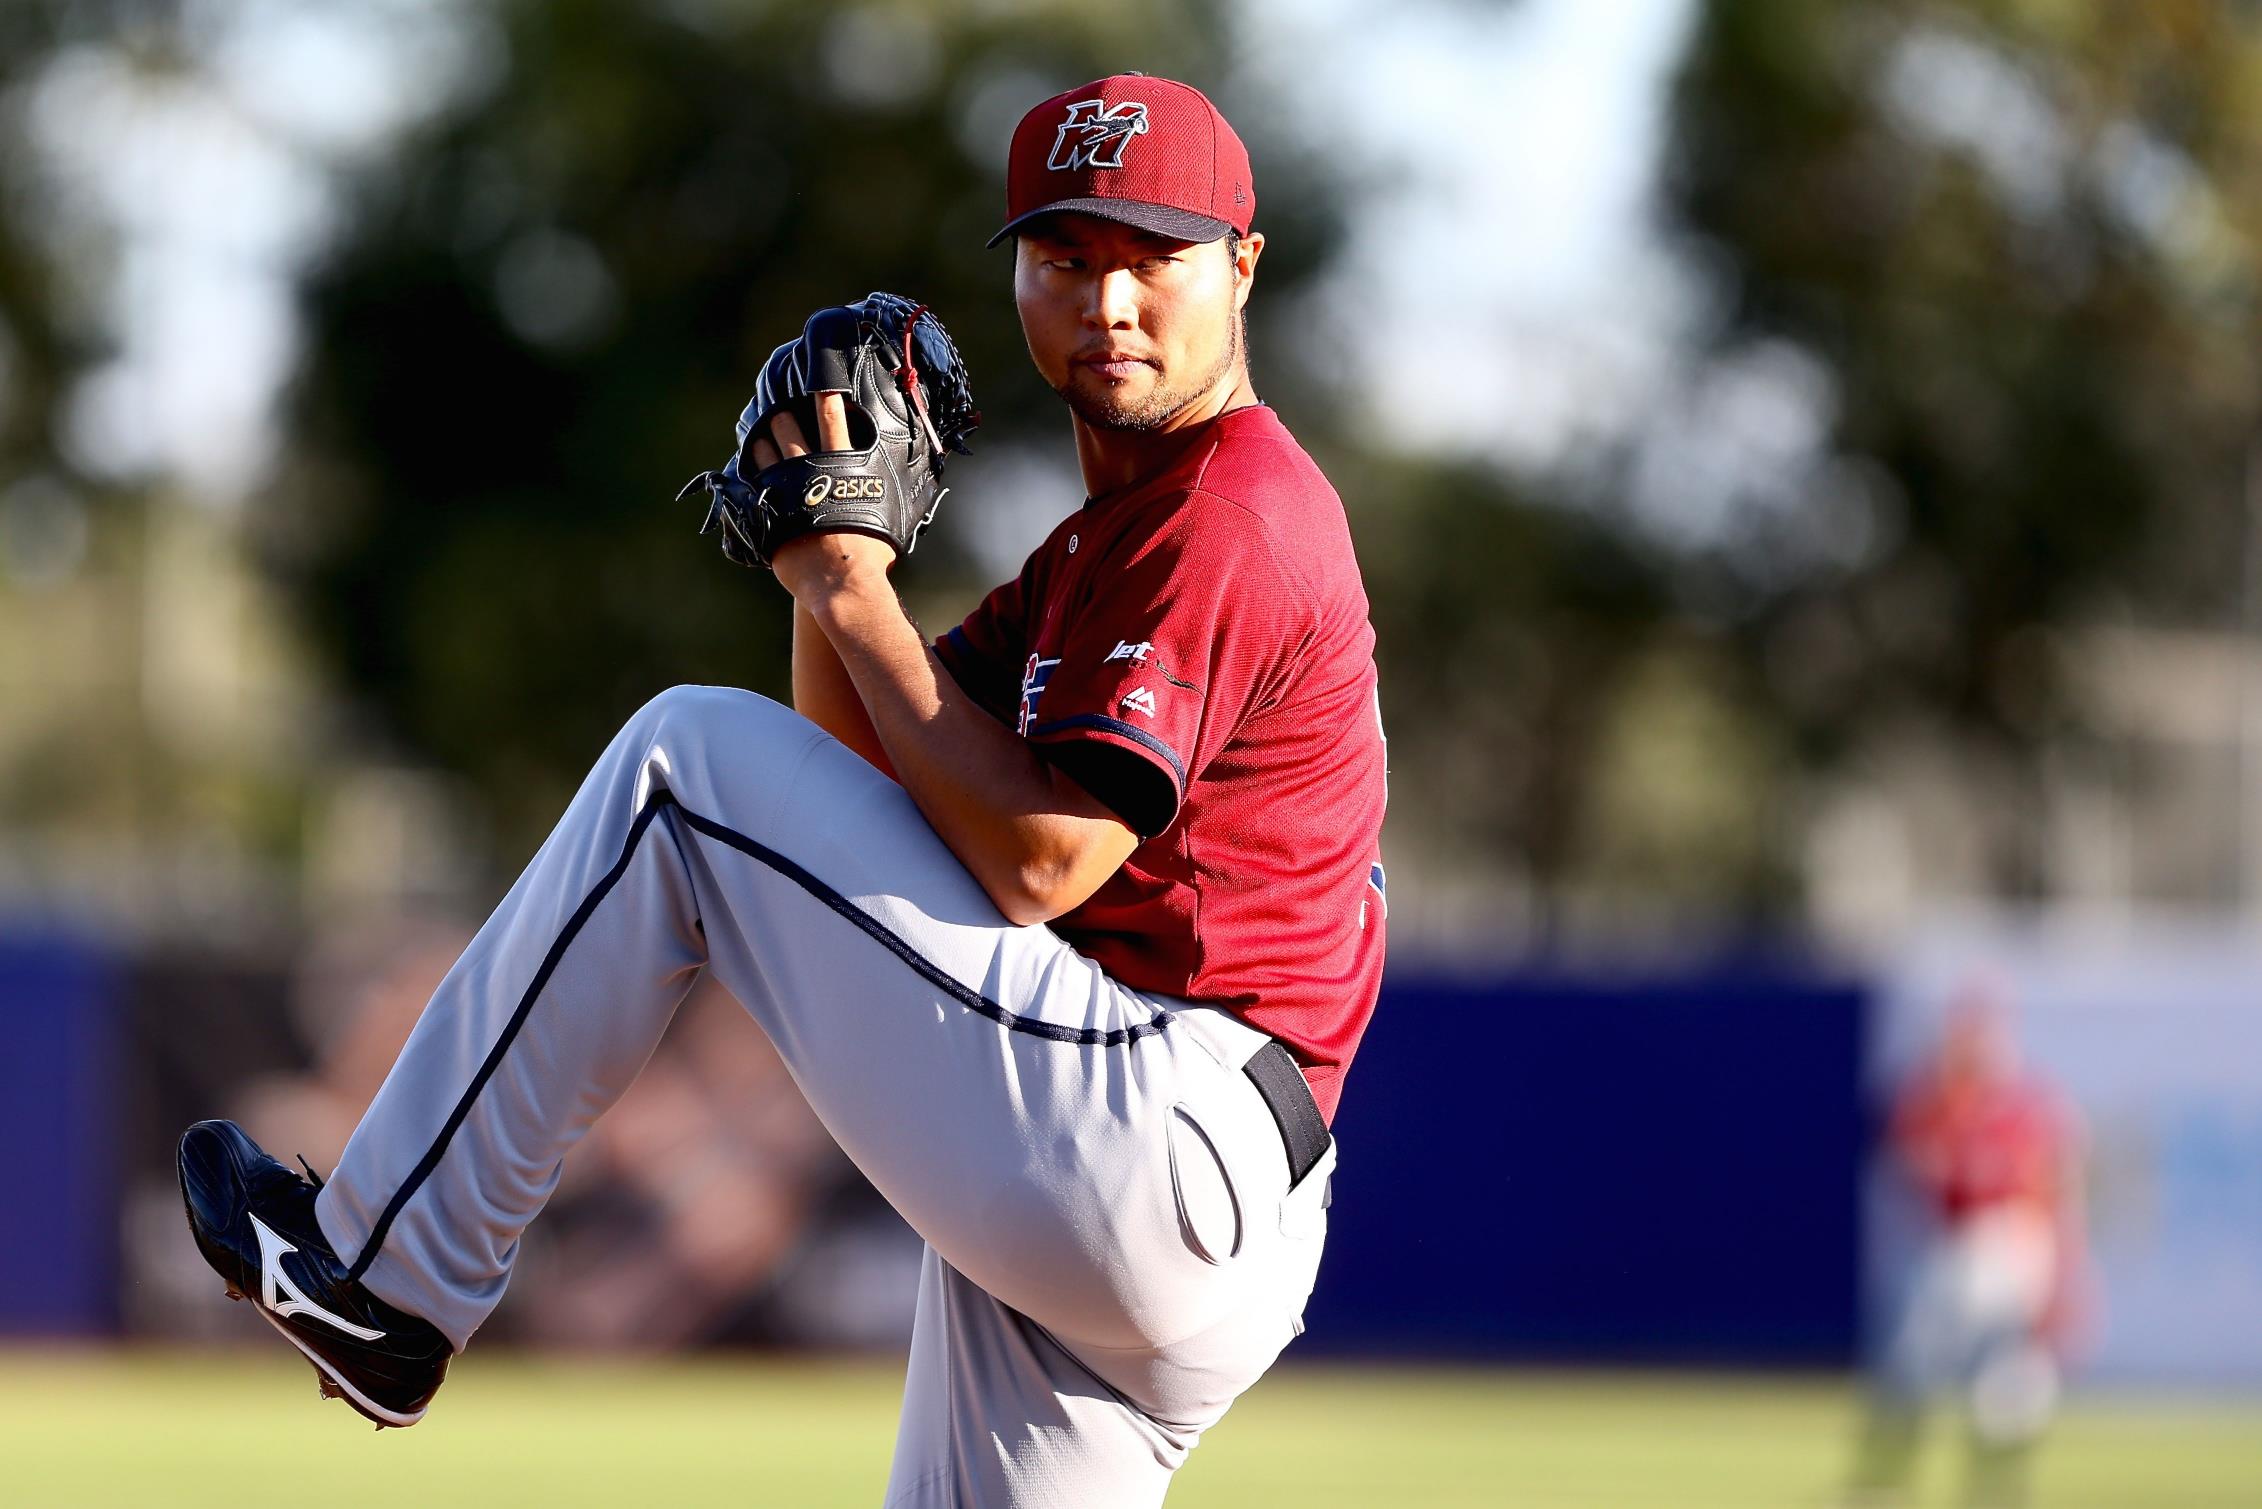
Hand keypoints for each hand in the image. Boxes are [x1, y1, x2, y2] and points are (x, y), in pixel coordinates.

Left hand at [756, 394, 896, 601]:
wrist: (841, 583)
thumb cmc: (871, 553)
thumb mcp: (890, 515)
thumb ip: (888, 493)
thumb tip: (920, 482)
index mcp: (840, 467)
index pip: (832, 419)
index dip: (825, 396)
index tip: (819, 382)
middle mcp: (808, 471)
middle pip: (787, 428)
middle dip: (782, 414)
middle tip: (779, 410)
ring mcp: (783, 490)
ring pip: (764, 452)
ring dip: (760, 440)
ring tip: (758, 436)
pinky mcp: (766, 512)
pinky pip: (751, 485)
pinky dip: (748, 474)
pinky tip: (746, 472)